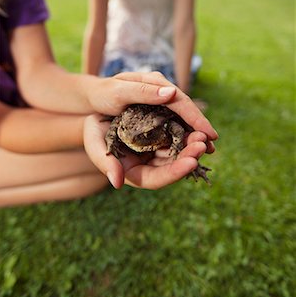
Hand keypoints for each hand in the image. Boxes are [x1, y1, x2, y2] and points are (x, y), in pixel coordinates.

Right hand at [83, 113, 212, 189]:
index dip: (174, 173)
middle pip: (172, 167)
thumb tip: (117, 183)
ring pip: (178, 152)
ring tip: (203, 134)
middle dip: (189, 157)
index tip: (191, 162)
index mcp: (133, 173)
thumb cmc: (93, 131)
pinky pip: (177, 137)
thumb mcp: (95, 143)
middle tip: (202, 144)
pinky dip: (187, 132)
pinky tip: (197, 125)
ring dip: (191, 144)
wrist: (99, 113)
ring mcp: (156, 152)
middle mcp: (148, 166)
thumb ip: (105, 163)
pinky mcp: (162, 137)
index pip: (156, 179)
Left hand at [88, 72, 217, 140]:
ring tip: (207, 148)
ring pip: (182, 117)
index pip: (180, 100)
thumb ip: (143, 92)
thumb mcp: (118, 92)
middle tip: (213, 145)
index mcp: (154, 82)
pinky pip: (174, 122)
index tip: (209, 134)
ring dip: (194, 132)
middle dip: (200, 127)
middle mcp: (160, 90)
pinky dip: (183, 133)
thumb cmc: (102, 93)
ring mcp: (159, 100)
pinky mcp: (156, 110)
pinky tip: (190, 145)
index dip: (196, 117)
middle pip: (185, 109)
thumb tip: (172, 93)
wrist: (92, 96)